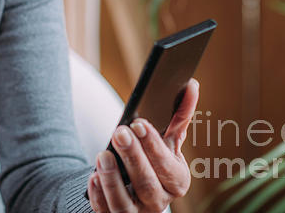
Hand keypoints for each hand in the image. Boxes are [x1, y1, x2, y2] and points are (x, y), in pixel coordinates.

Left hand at [87, 78, 198, 212]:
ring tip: (103, 155)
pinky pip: (105, 212)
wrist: (136, 187)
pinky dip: (99, 196)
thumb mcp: (168, 141)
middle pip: (148, 184)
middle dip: (133, 158)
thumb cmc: (155, 160)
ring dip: (113, 179)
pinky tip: (93, 177)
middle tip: (119, 133)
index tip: (138, 123)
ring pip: (125, 204)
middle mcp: (159, 201)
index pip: (167, 166)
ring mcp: (137, 212)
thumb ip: (179, 116)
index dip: (153, 146)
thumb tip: (192, 84)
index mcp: (177, 181)